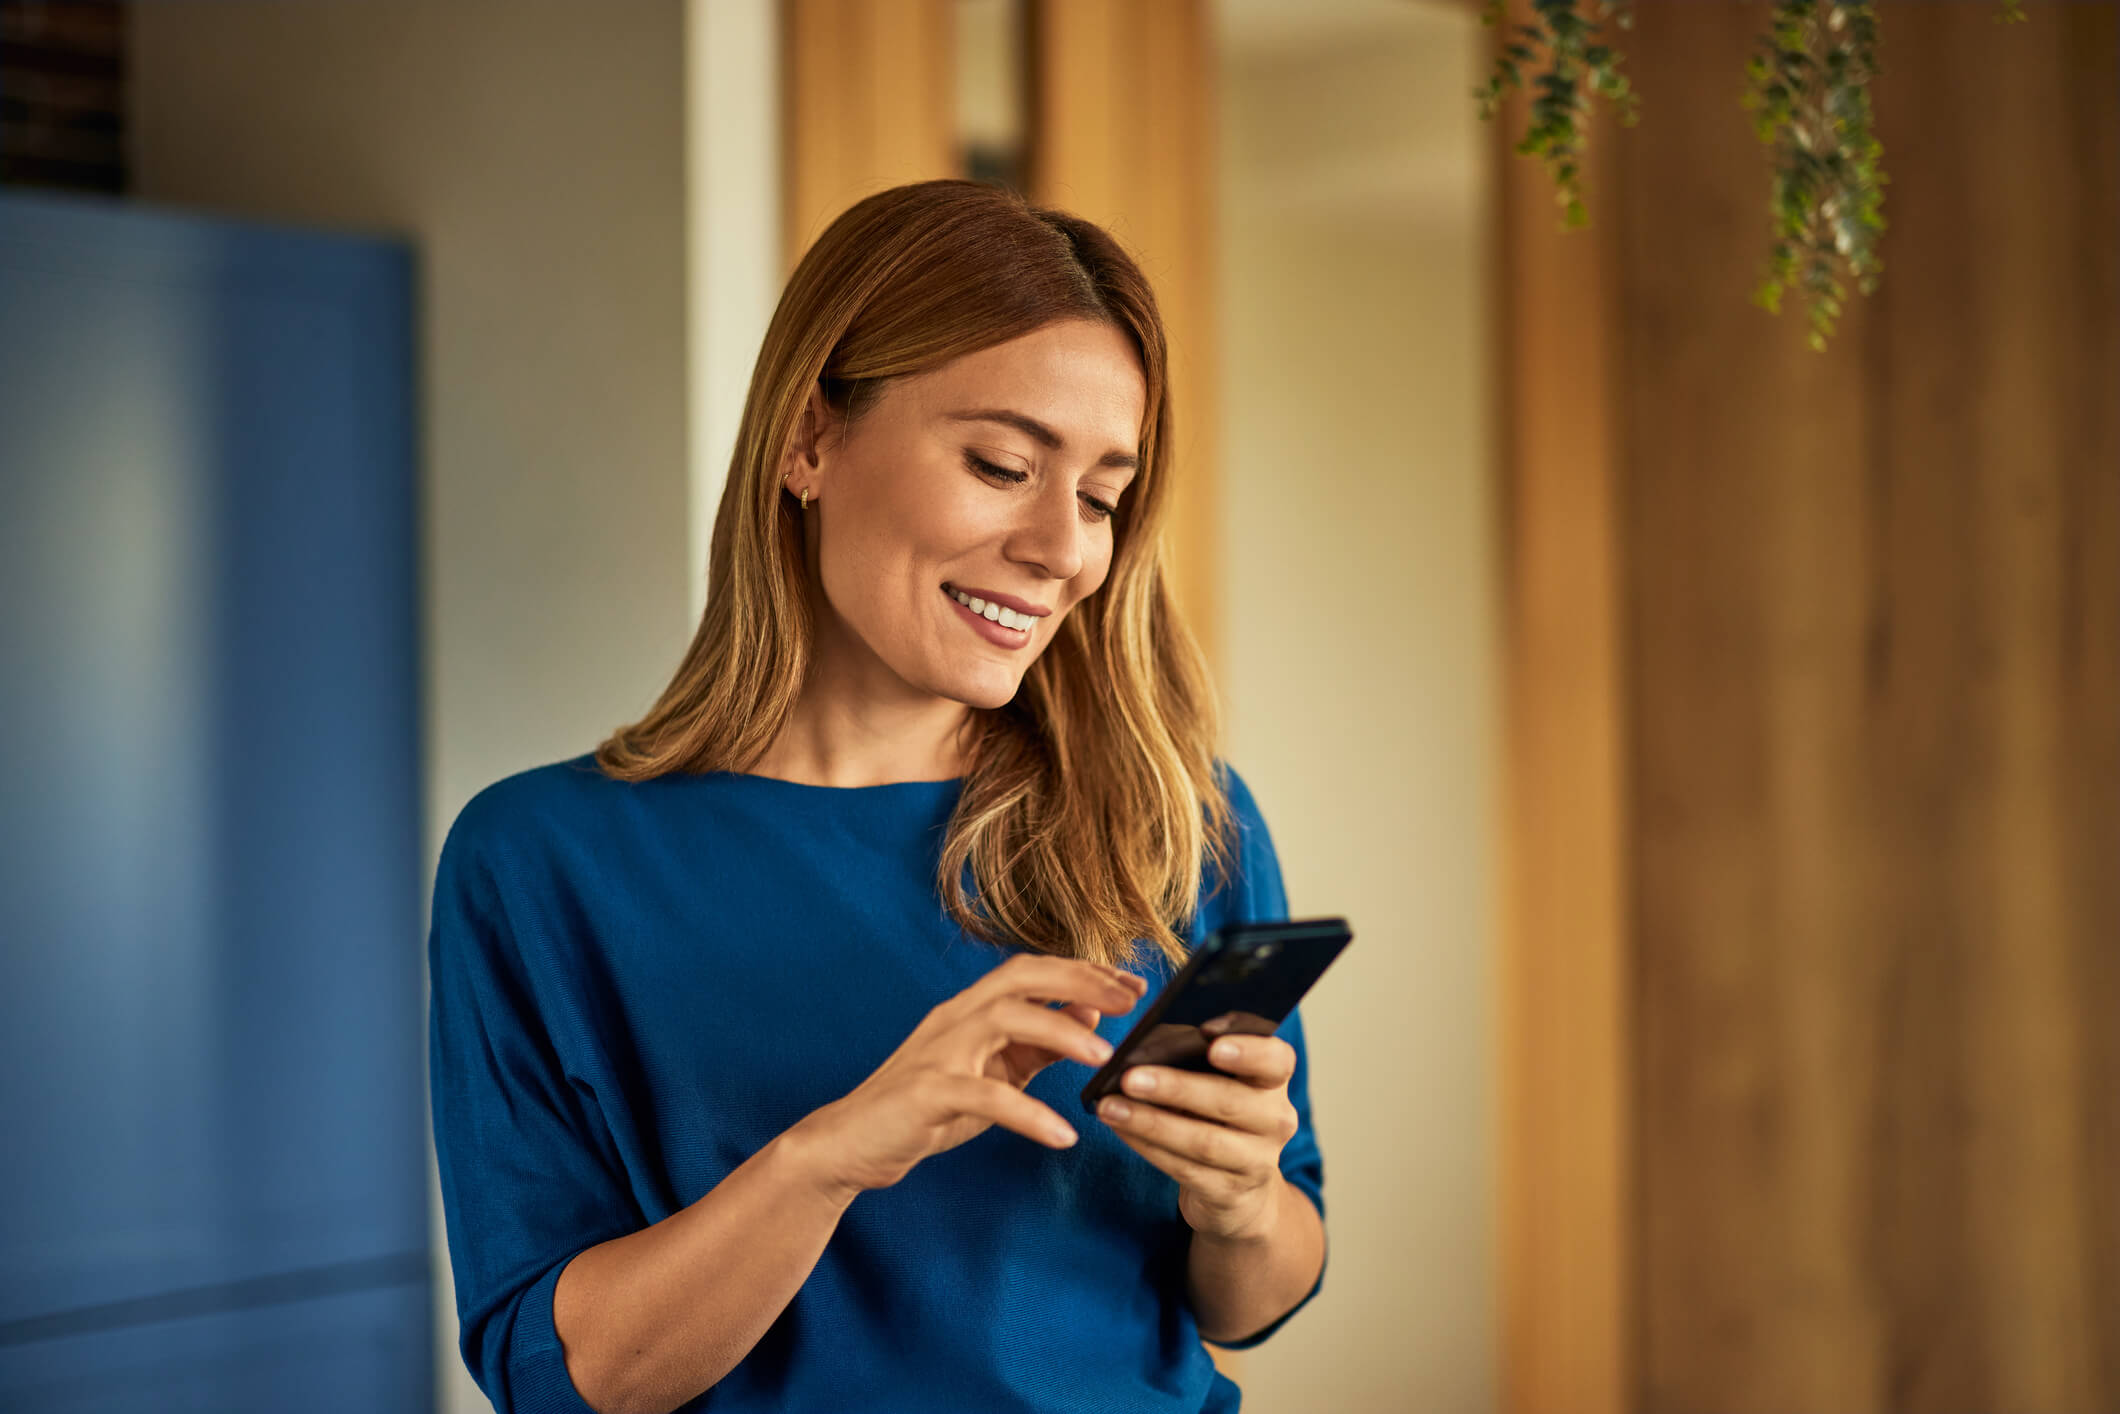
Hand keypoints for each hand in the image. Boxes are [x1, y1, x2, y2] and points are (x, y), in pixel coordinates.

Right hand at [797, 955, 1147, 1199]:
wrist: (851, 1143)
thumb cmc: (925, 1107)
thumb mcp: (993, 1071)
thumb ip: (1038, 1044)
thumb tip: (1090, 1012)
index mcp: (971, 1009)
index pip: (1034, 970)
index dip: (1085, 971)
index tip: (1134, 984)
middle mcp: (956, 1017)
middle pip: (1023, 976)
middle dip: (1080, 981)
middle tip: (1130, 1002)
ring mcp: (939, 1051)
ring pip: (1005, 1017)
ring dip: (1060, 1031)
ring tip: (1103, 1057)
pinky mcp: (927, 1092)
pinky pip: (985, 1095)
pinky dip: (1028, 1114)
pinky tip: (1062, 1136)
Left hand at [1095, 1033, 1299, 1242]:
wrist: (1240, 1192)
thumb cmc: (1217, 1116)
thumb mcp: (1218, 1082)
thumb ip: (1191, 1057)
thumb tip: (1140, 1046)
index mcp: (1273, 1081)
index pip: (1276, 1059)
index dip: (1247, 1048)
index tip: (1209, 1037)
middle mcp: (1274, 1120)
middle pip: (1230, 1100)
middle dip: (1175, 1087)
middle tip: (1130, 1076)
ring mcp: (1256, 1161)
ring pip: (1203, 1141)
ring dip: (1150, 1123)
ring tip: (1110, 1107)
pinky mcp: (1229, 1194)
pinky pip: (1184, 1169)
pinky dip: (1147, 1147)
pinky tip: (1120, 1129)